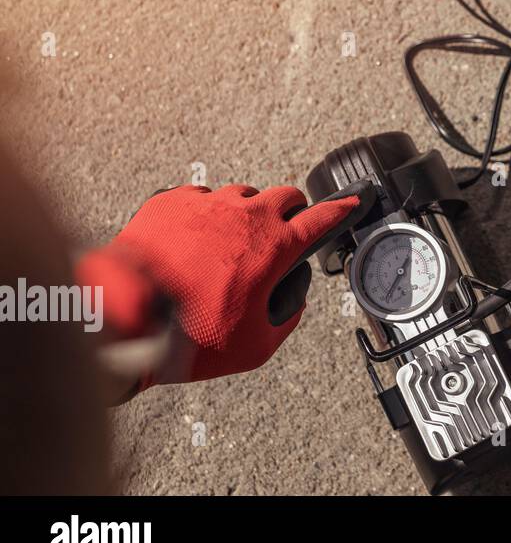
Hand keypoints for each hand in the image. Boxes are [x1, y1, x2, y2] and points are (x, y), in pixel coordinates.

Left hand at [76, 184, 359, 385]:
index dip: (342, 209)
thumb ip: (286, 322)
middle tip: (278, 235)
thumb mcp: (255, 347)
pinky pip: (199, 199)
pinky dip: (203, 216)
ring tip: (226, 245)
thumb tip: (290, 305)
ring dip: (244, 214)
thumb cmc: (188, 335)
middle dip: (289, 213)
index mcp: (274, 246)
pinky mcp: (172, 202)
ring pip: (241, 196)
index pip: (323, 218)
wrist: (126, 316)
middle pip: (285, 196)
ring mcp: (207, 205)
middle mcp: (246, 216)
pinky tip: (191, 242)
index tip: (351, 202)